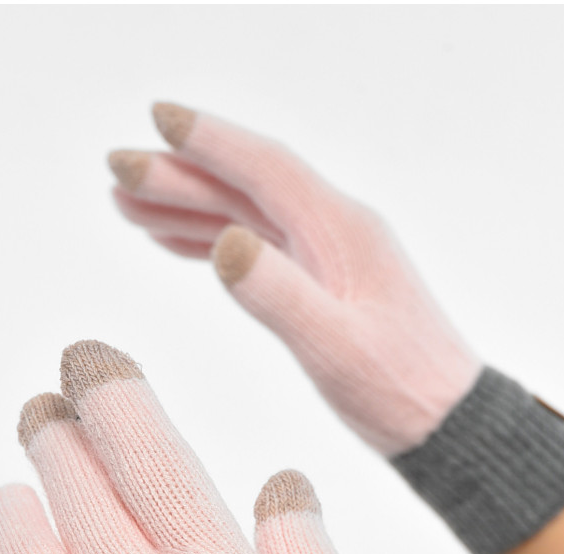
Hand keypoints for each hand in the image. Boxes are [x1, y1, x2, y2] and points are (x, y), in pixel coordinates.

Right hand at [109, 104, 481, 455]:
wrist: (448, 424)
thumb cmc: (400, 391)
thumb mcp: (335, 350)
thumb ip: (279, 297)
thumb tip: (224, 243)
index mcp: (342, 232)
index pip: (267, 169)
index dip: (209, 142)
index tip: (154, 120)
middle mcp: (337, 232)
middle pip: (247, 187)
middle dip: (180, 174)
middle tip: (116, 170)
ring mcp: (331, 258)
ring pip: (247, 216)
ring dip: (187, 207)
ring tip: (126, 203)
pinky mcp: (325, 286)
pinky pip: (259, 248)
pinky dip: (213, 241)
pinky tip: (177, 243)